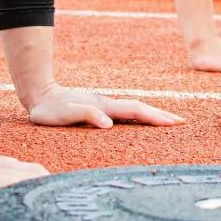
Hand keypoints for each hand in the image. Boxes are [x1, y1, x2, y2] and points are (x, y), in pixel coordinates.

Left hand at [27, 85, 184, 127]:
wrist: (39, 95)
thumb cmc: (49, 109)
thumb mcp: (65, 114)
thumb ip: (87, 115)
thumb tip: (109, 125)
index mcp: (103, 106)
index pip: (135, 111)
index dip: (155, 117)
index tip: (174, 122)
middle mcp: (107, 104)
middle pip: (139, 108)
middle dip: (161, 115)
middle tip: (181, 122)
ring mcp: (103, 106)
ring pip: (133, 110)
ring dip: (152, 115)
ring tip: (168, 121)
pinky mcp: (98, 110)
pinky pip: (124, 113)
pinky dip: (138, 116)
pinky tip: (140, 121)